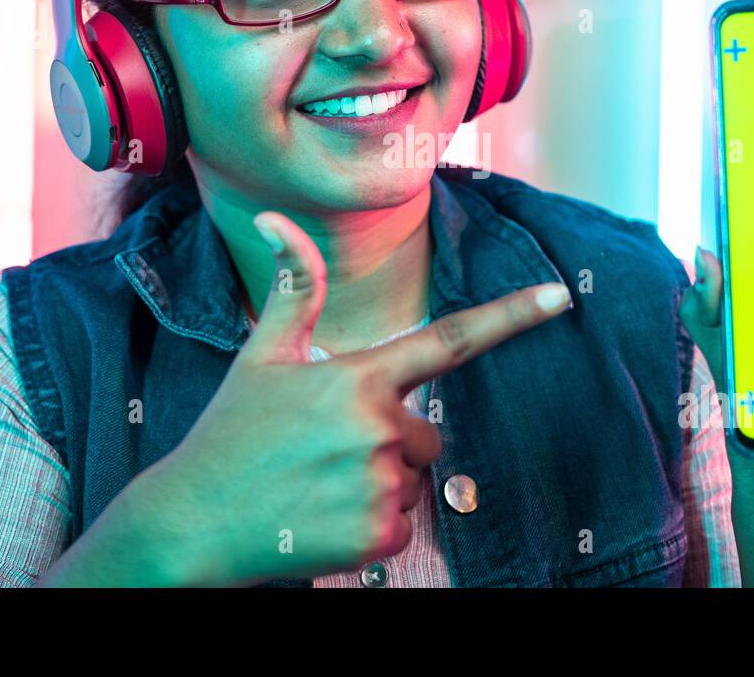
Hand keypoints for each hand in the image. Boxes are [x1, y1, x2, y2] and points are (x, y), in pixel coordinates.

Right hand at [145, 210, 573, 585]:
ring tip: (315, 484)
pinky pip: (402, 525)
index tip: (563, 294)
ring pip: (413, 480)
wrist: (190, 522)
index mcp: (359, 377)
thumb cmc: (230, 433)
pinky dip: (369, 527)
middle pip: (428, 433)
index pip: (452, 340)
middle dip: (389, 442)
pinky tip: (320, 518)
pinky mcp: (378, 537)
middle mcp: (379, 427)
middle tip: (323, 452)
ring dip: (377, 484)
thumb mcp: (261, 355)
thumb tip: (272, 217)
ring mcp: (379, 484)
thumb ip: (294, 289)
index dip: (513, 314)